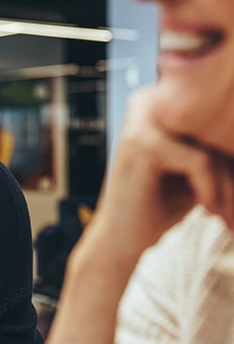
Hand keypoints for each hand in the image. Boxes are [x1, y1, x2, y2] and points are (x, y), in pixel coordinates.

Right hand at [87, 87, 233, 265]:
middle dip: (232, 171)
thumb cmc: (158, 206)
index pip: (214, 118)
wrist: (120, 240)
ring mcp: (142, 122)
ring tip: (227, 215)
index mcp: (158, 103)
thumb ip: (218, 147)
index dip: (230, 153)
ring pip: (211, 147)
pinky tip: (208, 209)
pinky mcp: (144, 145)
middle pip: (215, 129)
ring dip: (228, 186)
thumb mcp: (196, 171)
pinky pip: (200, 161)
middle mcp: (147, 103)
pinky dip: (211, 189)